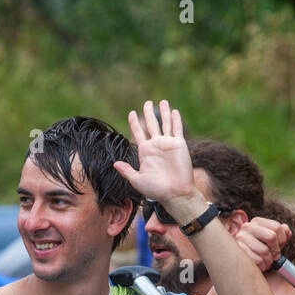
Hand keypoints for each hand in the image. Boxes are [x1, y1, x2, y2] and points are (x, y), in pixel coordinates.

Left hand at [113, 100, 202, 214]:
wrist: (175, 193)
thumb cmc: (156, 190)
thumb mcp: (137, 180)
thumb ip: (127, 171)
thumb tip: (114, 163)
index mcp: (145, 152)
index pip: (138, 133)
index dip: (135, 123)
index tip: (132, 113)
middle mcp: (156, 146)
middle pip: (151, 125)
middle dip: (149, 113)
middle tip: (147, 102)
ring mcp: (168, 144)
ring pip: (165, 124)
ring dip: (164, 112)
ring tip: (162, 101)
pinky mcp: (179, 144)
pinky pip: (177, 129)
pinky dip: (175, 120)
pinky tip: (174, 111)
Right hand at [235, 217, 291, 271]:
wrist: (241, 261)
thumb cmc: (259, 249)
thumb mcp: (272, 240)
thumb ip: (282, 233)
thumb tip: (285, 229)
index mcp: (257, 222)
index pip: (276, 227)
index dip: (282, 239)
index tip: (280, 247)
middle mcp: (247, 227)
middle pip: (271, 236)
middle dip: (276, 250)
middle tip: (275, 257)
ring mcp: (241, 238)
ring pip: (264, 251)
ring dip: (269, 260)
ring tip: (266, 262)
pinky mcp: (238, 251)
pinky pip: (257, 260)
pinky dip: (262, 266)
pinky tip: (260, 265)